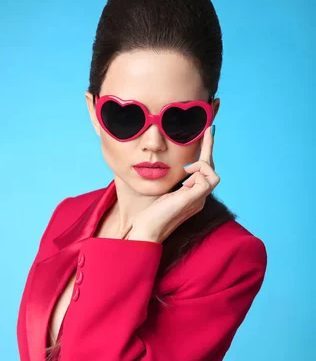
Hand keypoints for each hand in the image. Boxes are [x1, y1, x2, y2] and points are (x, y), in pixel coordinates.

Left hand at [128, 125, 219, 243]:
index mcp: (191, 197)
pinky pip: (207, 180)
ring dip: (201, 166)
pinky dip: (198, 173)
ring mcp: (198, 200)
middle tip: (208, 129)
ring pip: (213, 175)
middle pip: (211, 171)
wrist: (147, 231)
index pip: (203, 173)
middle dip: (209, 149)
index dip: (205, 154)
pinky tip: (186, 177)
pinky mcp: (195, 200)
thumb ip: (170, 182)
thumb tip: (171, 165)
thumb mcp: (162, 192)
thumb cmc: (150, 215)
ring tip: (185, 170)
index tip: (206, 134)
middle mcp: (198, 198)